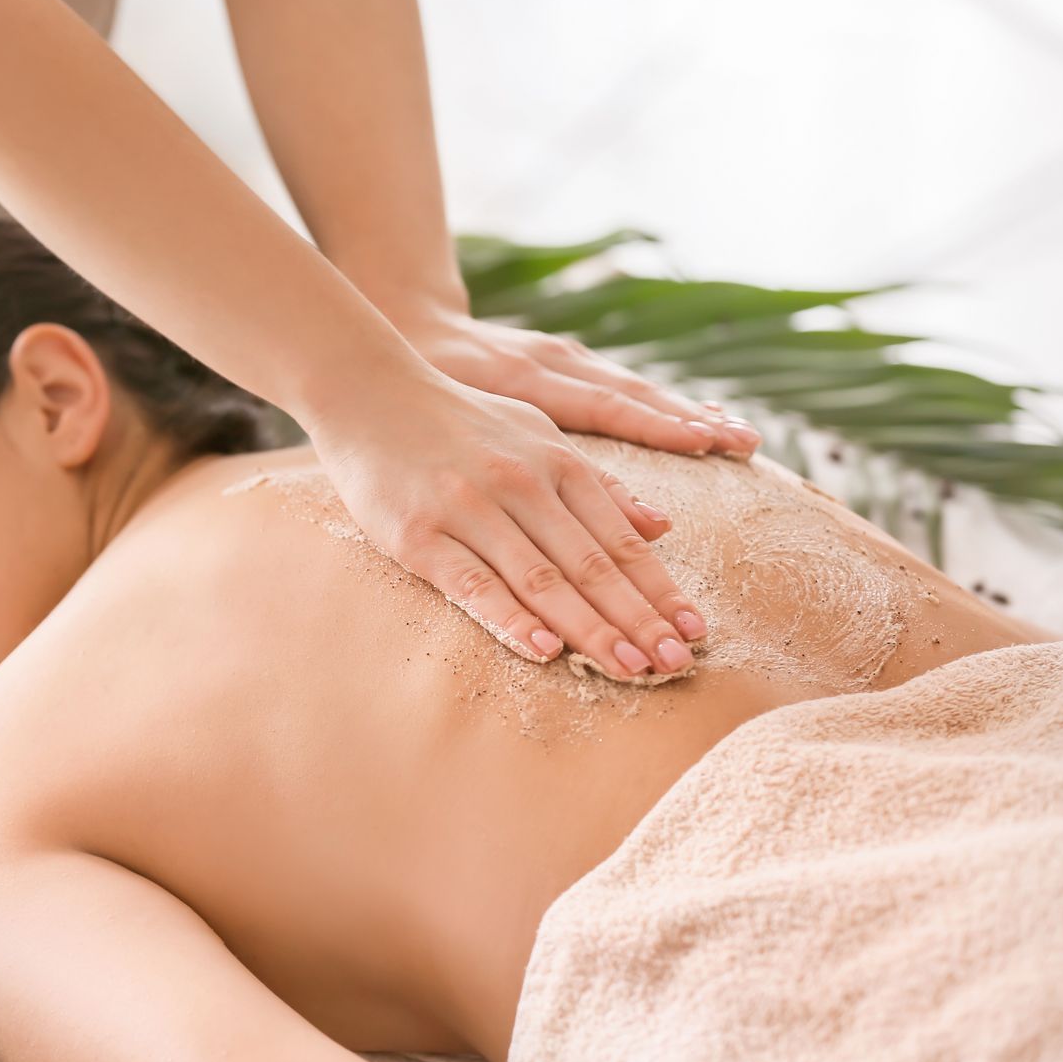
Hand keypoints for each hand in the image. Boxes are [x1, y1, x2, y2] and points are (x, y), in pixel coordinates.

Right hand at [311, 372, 708, 680]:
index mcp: (556, 462)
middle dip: (638, 620)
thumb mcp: (536, 434)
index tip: (694, 633)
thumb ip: (596, 483)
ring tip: (629, 670)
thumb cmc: (457, 419)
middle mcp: (521, 484)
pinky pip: (472, 584)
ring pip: (542, 579)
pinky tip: (545, 649)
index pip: (620, 540)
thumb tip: (661, 526)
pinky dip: (510, 617)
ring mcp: (469, 509)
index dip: (660, 590)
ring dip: (590, 628)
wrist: (368, 391)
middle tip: (674, 667)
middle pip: (592, 565)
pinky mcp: (419, 535)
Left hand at [396, 307, 762, 458]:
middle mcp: (556, 360)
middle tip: (745, 444)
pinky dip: (662, 405)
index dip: (656, 425)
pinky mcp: (567, 359)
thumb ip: (505, 444)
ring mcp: (565, 356)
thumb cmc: (429, 383)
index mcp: (528, 373)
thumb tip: (543, 469)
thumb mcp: (457, 413)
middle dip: (691, 421)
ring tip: (738, 436)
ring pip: (636, 387)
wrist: (412, 325)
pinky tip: (698, 420)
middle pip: (635, 393)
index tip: (707, 443)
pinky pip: (624, 385)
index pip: (605, 402)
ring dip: (687, 413)